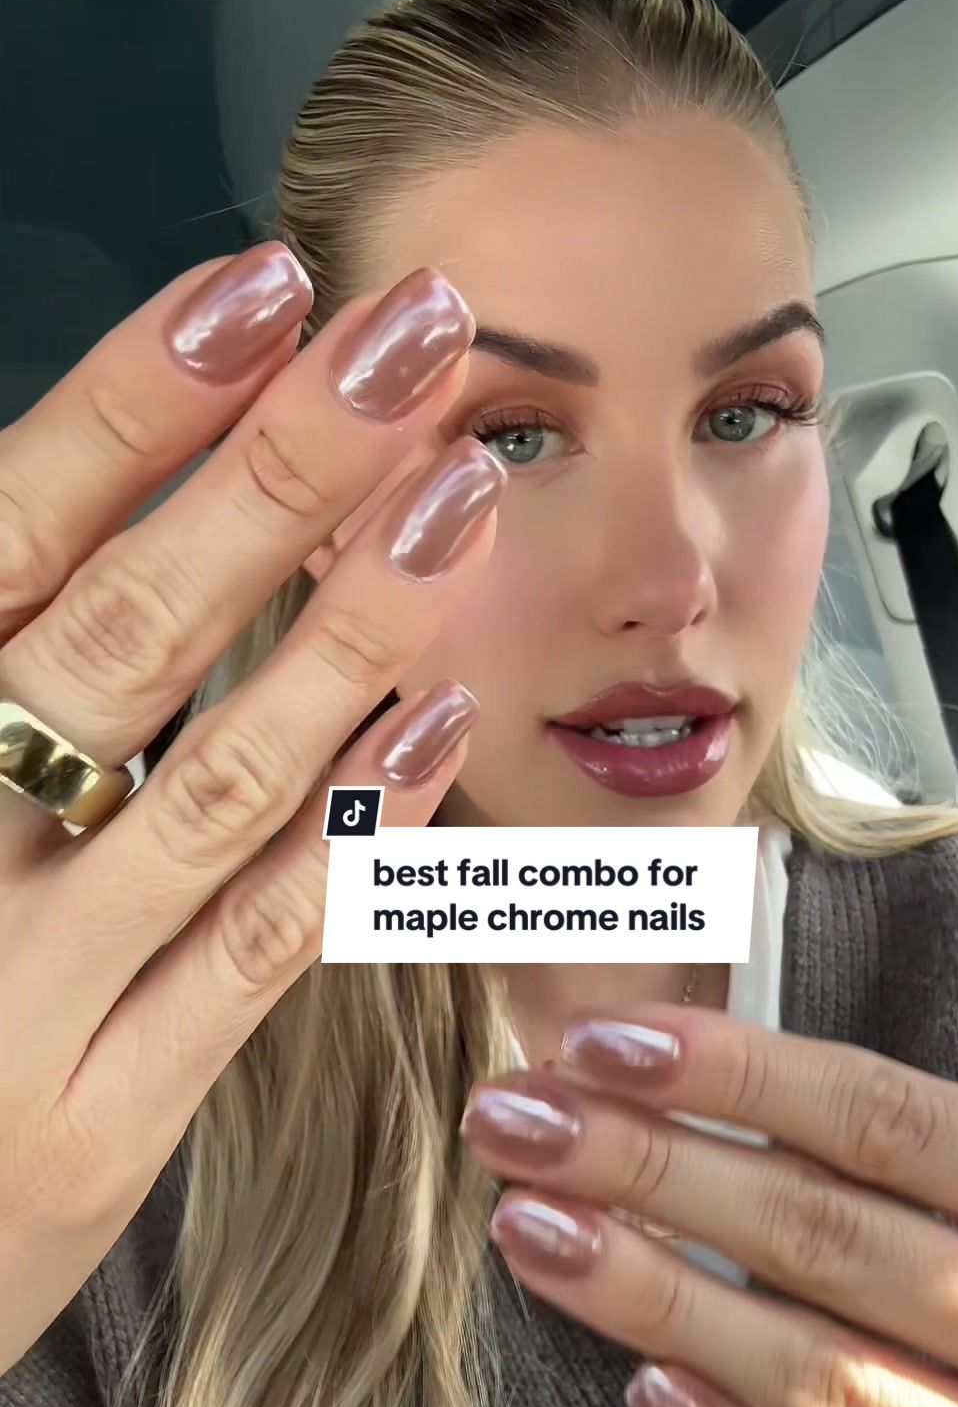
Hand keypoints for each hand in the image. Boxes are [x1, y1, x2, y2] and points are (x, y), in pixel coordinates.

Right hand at [0, 246, 505, 1377]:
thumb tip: (81, 510)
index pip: (6, 543)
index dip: (129, 407)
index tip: (259, 289)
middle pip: (122, 630)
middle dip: (278, 472)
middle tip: (413, 337)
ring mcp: (19, 995)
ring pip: (211, 782)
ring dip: (350, 629)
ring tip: (462, 494)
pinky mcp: (99, 1117)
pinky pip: (251, 953)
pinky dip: (352, 830)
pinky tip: (450, 717)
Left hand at [461, 1006, 957, 1406]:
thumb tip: (813, 1100)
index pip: (901, 1126)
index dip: (743, 1078)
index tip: (612, 1042)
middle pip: (835, 1240)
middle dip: (655, 1171)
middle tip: (513, 1119)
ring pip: (832, 1381)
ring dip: (665, 1306)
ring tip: (536, 1235)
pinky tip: (650, 1405)